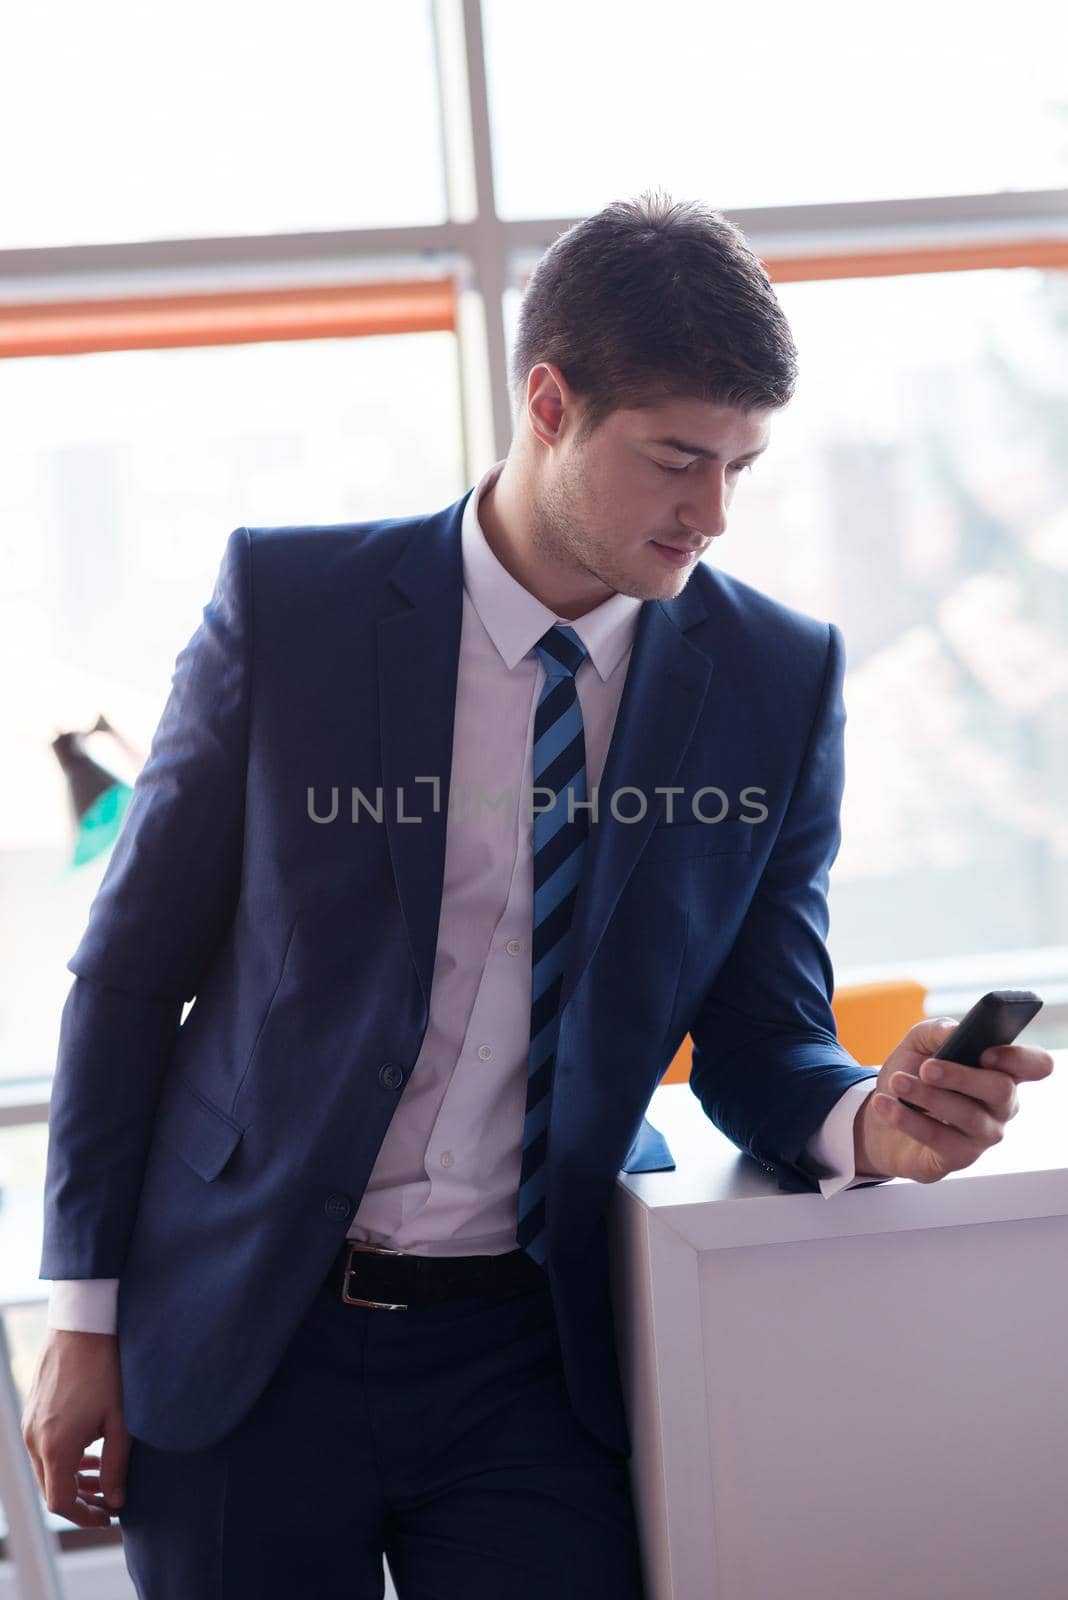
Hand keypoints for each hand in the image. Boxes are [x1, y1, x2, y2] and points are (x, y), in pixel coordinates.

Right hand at [21, 1329, 130, 1526]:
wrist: (83, 1325)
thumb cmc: (107, 1369)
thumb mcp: (121, 1421)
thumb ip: (117, 1467)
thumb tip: (116, 1501)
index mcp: (55, 1448)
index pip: (61, 1503)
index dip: (85, 1516)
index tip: (108, 1517)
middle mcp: (34, 1440)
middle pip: (51, 1489)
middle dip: (80, 1500)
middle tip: (108, 1500)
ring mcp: (29, 1425)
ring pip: (46, 1469)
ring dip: (72, 1478)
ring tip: (101, 1477)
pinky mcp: (31, 1411)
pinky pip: (43, 1448)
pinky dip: (63, 1458)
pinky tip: (88, 1451)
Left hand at [854, 1017, 1054, 1184]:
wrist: (882, 1112)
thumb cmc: (913, 1073)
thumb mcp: (919, 1043)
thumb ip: (937, 1031)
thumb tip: (953, 1032)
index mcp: (1001, 1070)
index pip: (1036, 1065)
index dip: (1019, 1058)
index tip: (986, 1052)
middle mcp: (1001, 1105)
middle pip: (1001, 1089)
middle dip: (961, 1076)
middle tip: (926, 1068)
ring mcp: (983, 1135)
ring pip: (967, 1115)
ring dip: (927, 1096)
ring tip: (897, 1082)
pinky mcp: (958, 1157)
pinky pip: (939, 1140)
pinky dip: (908, 1120)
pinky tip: (886, 1104)